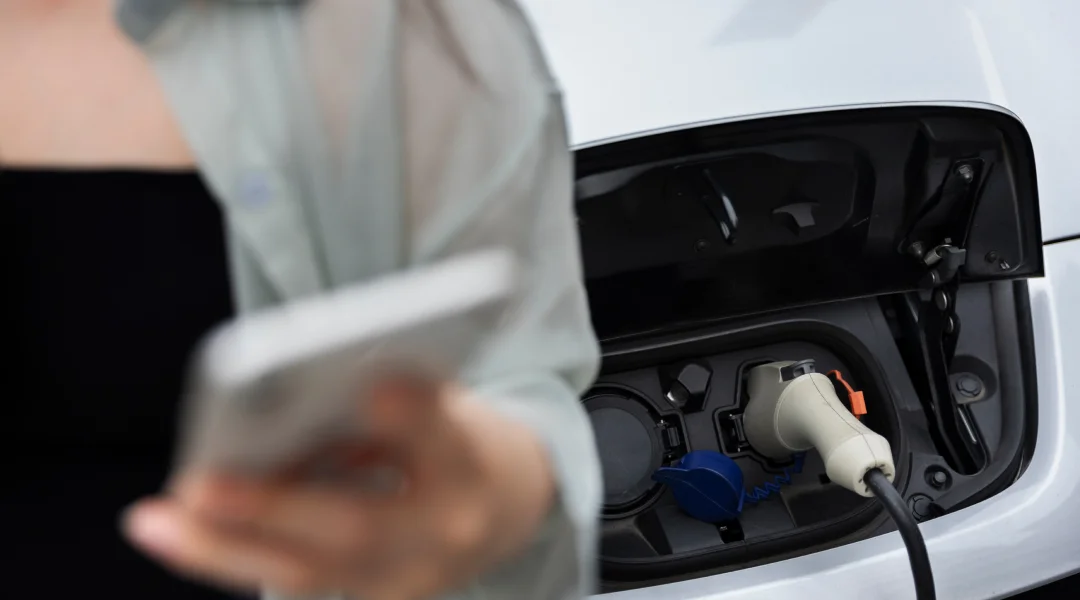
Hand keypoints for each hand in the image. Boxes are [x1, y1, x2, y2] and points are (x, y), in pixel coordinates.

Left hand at [123, 380, 554, 599]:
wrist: (508, 507)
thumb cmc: (457, 437)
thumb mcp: (441, 402)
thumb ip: (382, 404)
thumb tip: (283, 410)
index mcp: (473, 465)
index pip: (443, 438)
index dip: (411, 417)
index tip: (378, 386)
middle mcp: (446, 534)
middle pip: (356, 528)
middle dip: (272, 508)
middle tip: (198, 484)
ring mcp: (412, 580)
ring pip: (310, 573)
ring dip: (224, 549)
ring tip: (156, 522)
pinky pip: (302, 580)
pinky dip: (241, 554)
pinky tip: (187, 534)